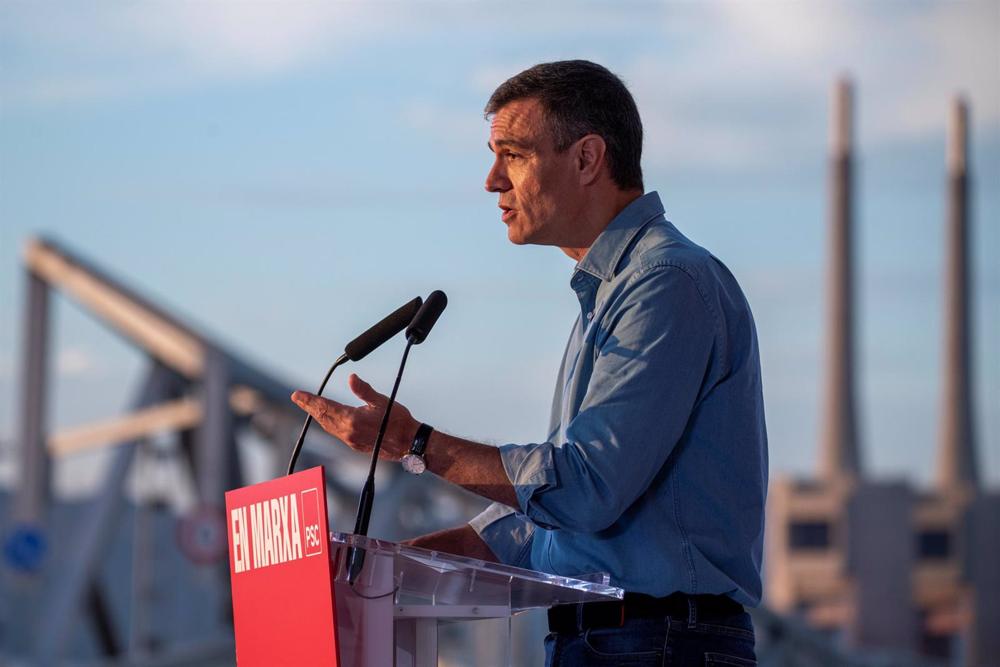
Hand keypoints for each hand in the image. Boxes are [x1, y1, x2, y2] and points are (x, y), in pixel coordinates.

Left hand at [291, 373, 418, 460]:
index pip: (325, 407)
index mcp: (352, 419)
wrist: (410, 444)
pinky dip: (329, 423)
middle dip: (310, 407)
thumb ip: (363, 390)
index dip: (310, 400)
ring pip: (328, 426)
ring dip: (318, 415)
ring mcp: (351, 440)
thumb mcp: (382, 401)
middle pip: (323, 417)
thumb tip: (351, 378)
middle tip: (298, 398)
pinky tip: (328, 419)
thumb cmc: (399, 422)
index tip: (297, 395)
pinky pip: (336, 433)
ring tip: (310, 406)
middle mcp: (348, 432)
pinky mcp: (356, 445)